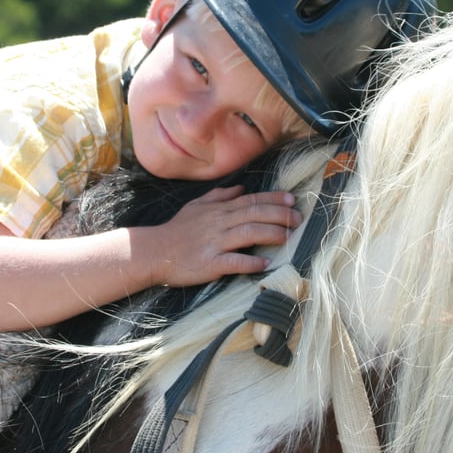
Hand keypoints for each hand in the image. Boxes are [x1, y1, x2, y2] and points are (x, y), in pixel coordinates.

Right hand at [135, 186, 301, 286]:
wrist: (154, 251)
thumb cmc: (176, 230)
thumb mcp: (196, 207)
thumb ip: (219, 197)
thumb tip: (240, 188)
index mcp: (218, 210)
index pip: (250, 200)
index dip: (272, 199)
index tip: (292, 200)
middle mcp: (218, 223)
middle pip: (254, 214)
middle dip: (279, 215)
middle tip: (299, 218)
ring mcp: (214, 243)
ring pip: (247, 234)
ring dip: (271, 234)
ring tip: (289, 237)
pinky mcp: (209, 263)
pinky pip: (233, 262)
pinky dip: (250, 262)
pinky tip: (265, 263)